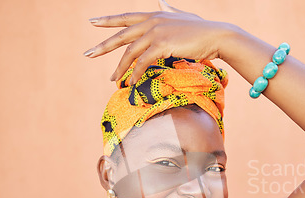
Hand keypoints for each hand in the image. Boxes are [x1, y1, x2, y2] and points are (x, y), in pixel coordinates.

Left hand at [83, 0, 232, 83]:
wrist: (217, 36)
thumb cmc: (202, 28)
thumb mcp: (183, 15)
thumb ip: (169, 9)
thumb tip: (162, 1)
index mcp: (154, 15)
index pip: (126, 18)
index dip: (108, 20)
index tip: (93, 23)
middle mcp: (152, 21)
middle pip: (121, 35)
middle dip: (103, 46)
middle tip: (87, 54)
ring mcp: (156, 32)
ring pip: (130, 52)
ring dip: (120, 68)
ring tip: (113, 80)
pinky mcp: (163, 45)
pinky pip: (143, 62)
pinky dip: (136, 73)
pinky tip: (132, 82)